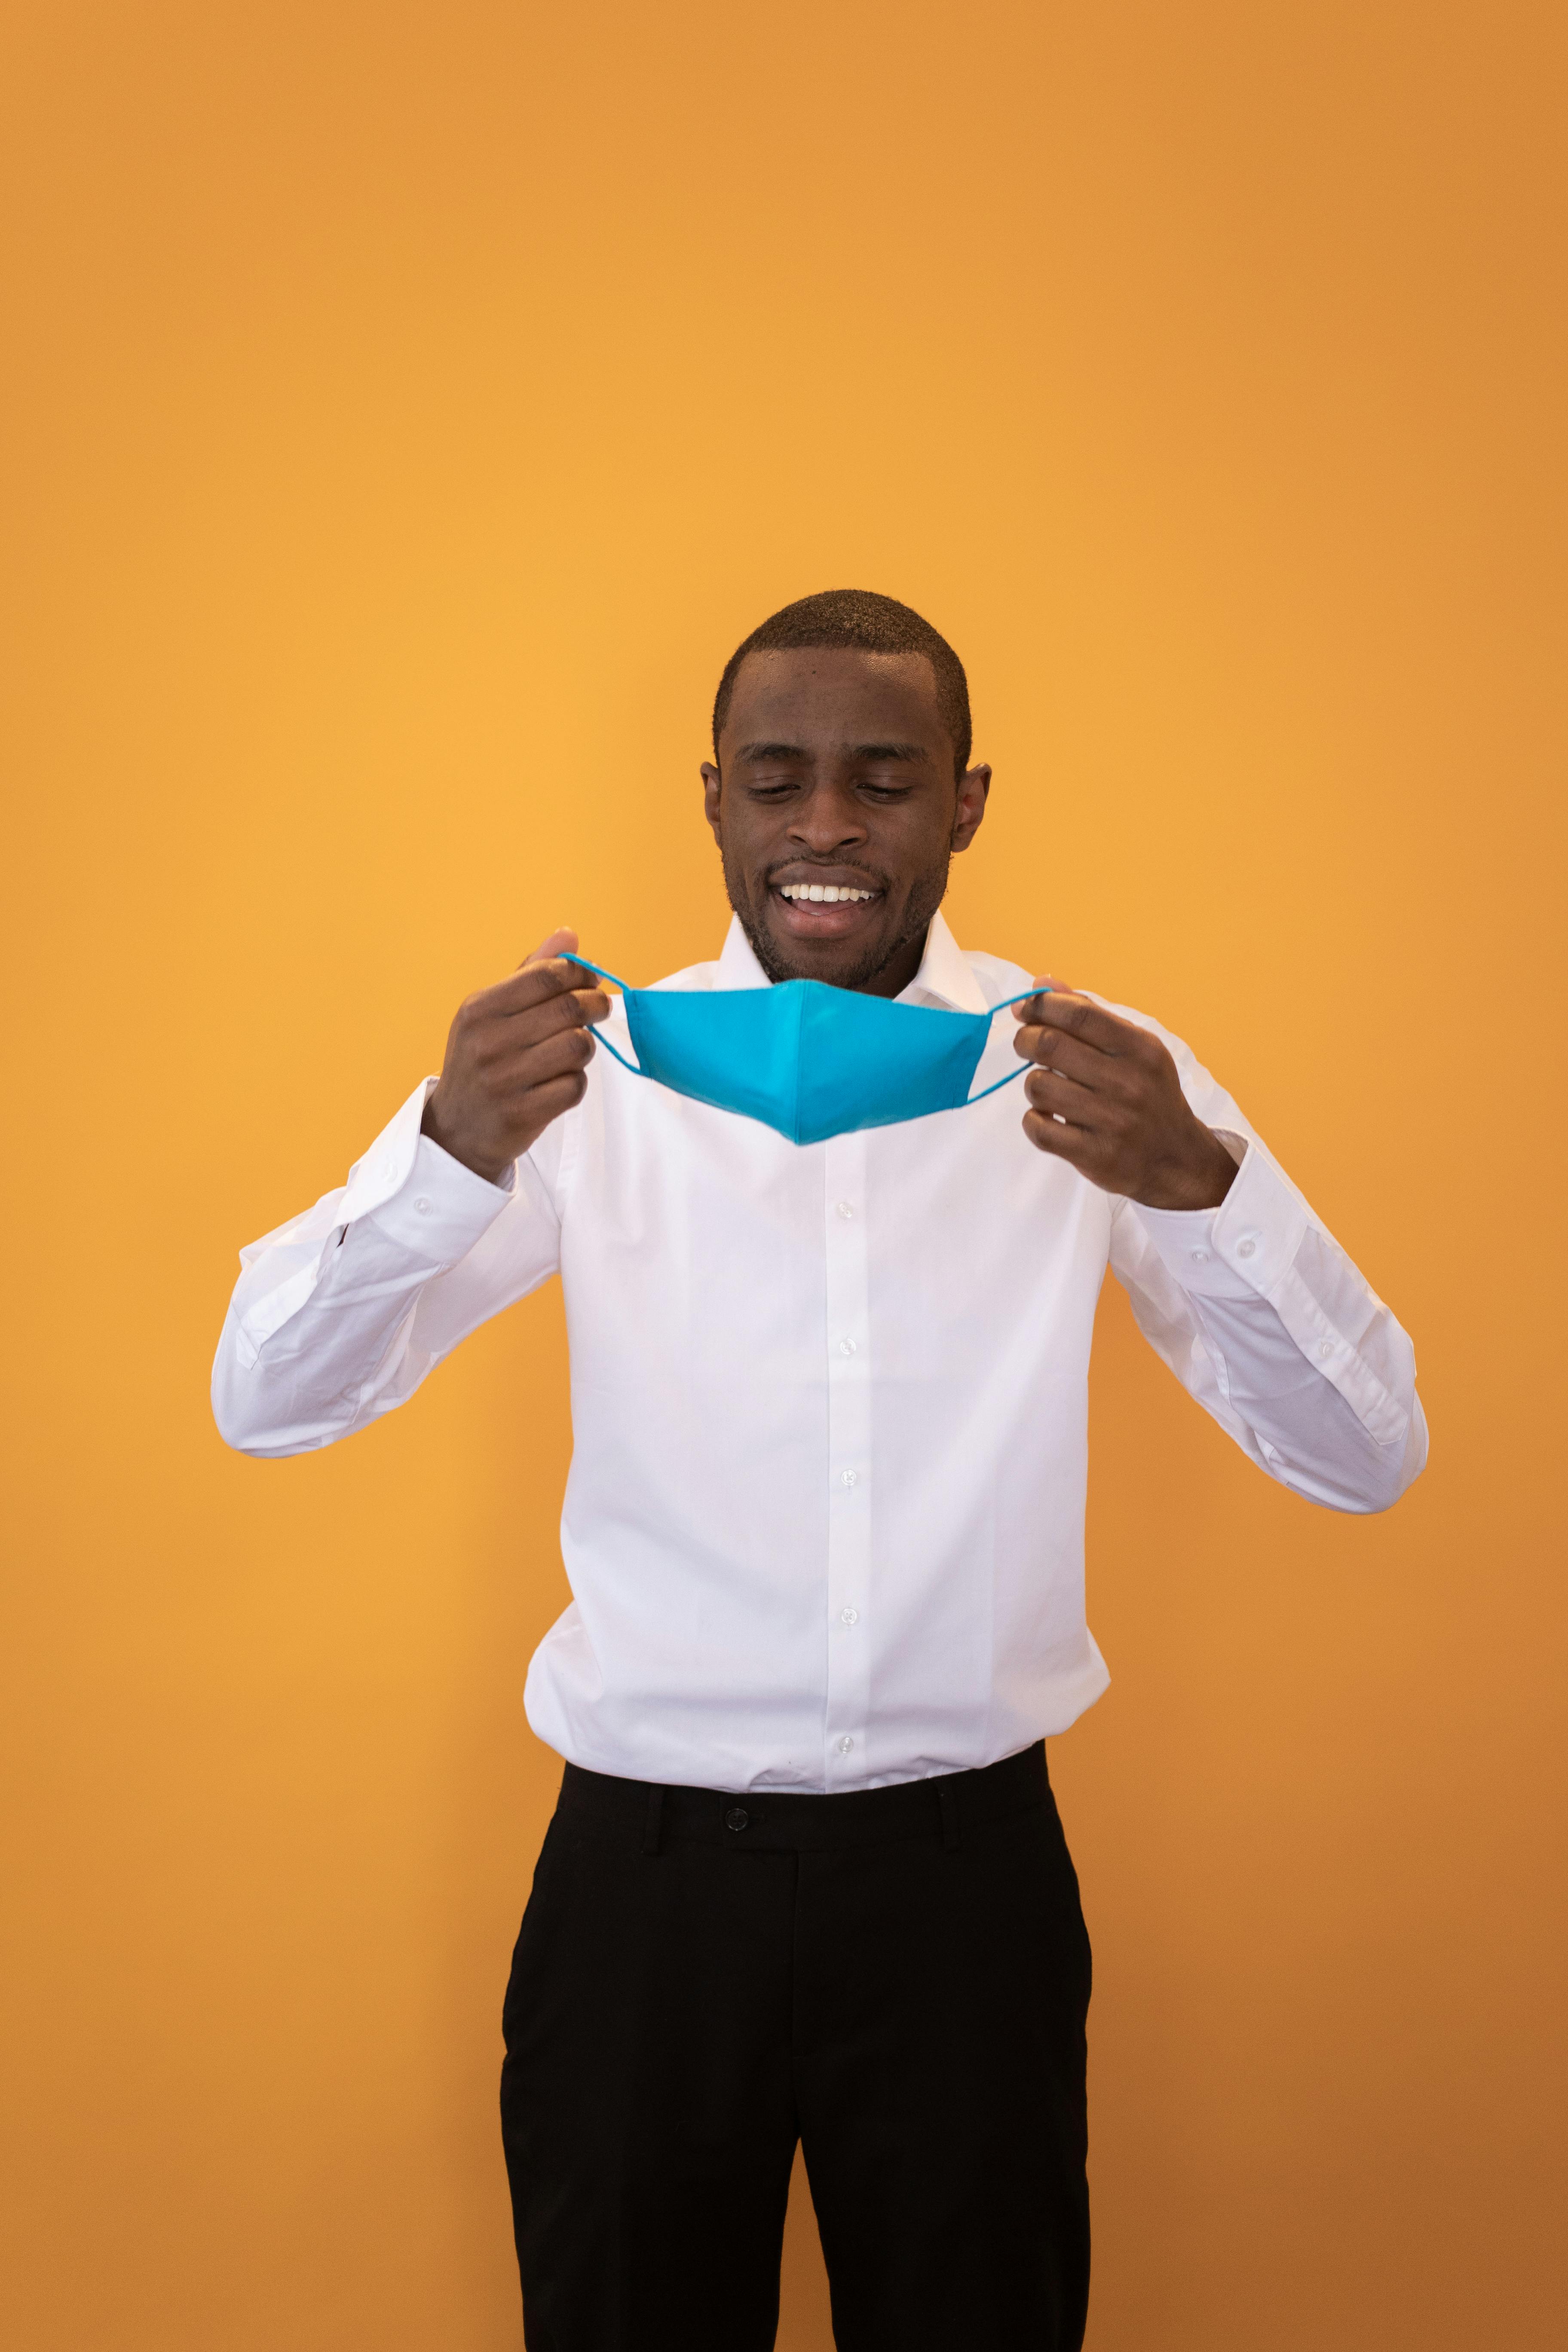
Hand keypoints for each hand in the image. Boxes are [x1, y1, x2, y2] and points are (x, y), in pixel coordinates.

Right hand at [420, 928, 610, 1184]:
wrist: (458, 1129)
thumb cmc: (481, 1060)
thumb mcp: (491, 1013)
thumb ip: (530, 973)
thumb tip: (568, 935)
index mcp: (479, 1009)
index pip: (545, 976)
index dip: (579, 973)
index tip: (590, 980)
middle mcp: (488, 1042)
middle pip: (568, 1009)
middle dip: (594, 1005)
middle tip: (598, 1008)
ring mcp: (505, 1080)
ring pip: (578, 1046)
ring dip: (585, 1045)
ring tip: (574, 1047)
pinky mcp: (524, 1113)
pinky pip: (575, 1086)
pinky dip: (576, 1082)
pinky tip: (560, 1081)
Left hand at [1013, 981, 1237, 1209]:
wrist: (1176, 1158)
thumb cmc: (1148, 1094)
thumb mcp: (1134, 1049)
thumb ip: (1089, 1014)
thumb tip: (1042, 983)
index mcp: (1140, 1048)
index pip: (1079, 1012)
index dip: (1040, 1005)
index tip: (1024, 1009)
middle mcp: (1129, 1082)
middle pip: (1050, 1045)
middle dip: (1025, 1040)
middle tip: (1027, 1045)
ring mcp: (1113, 1121)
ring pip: (1038, 1086)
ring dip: (1034, 1083)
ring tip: (1049, 1088)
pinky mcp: (1095, 1155)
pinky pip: (1038, 1129)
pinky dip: (1034, 1120)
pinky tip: (1049, 1118)